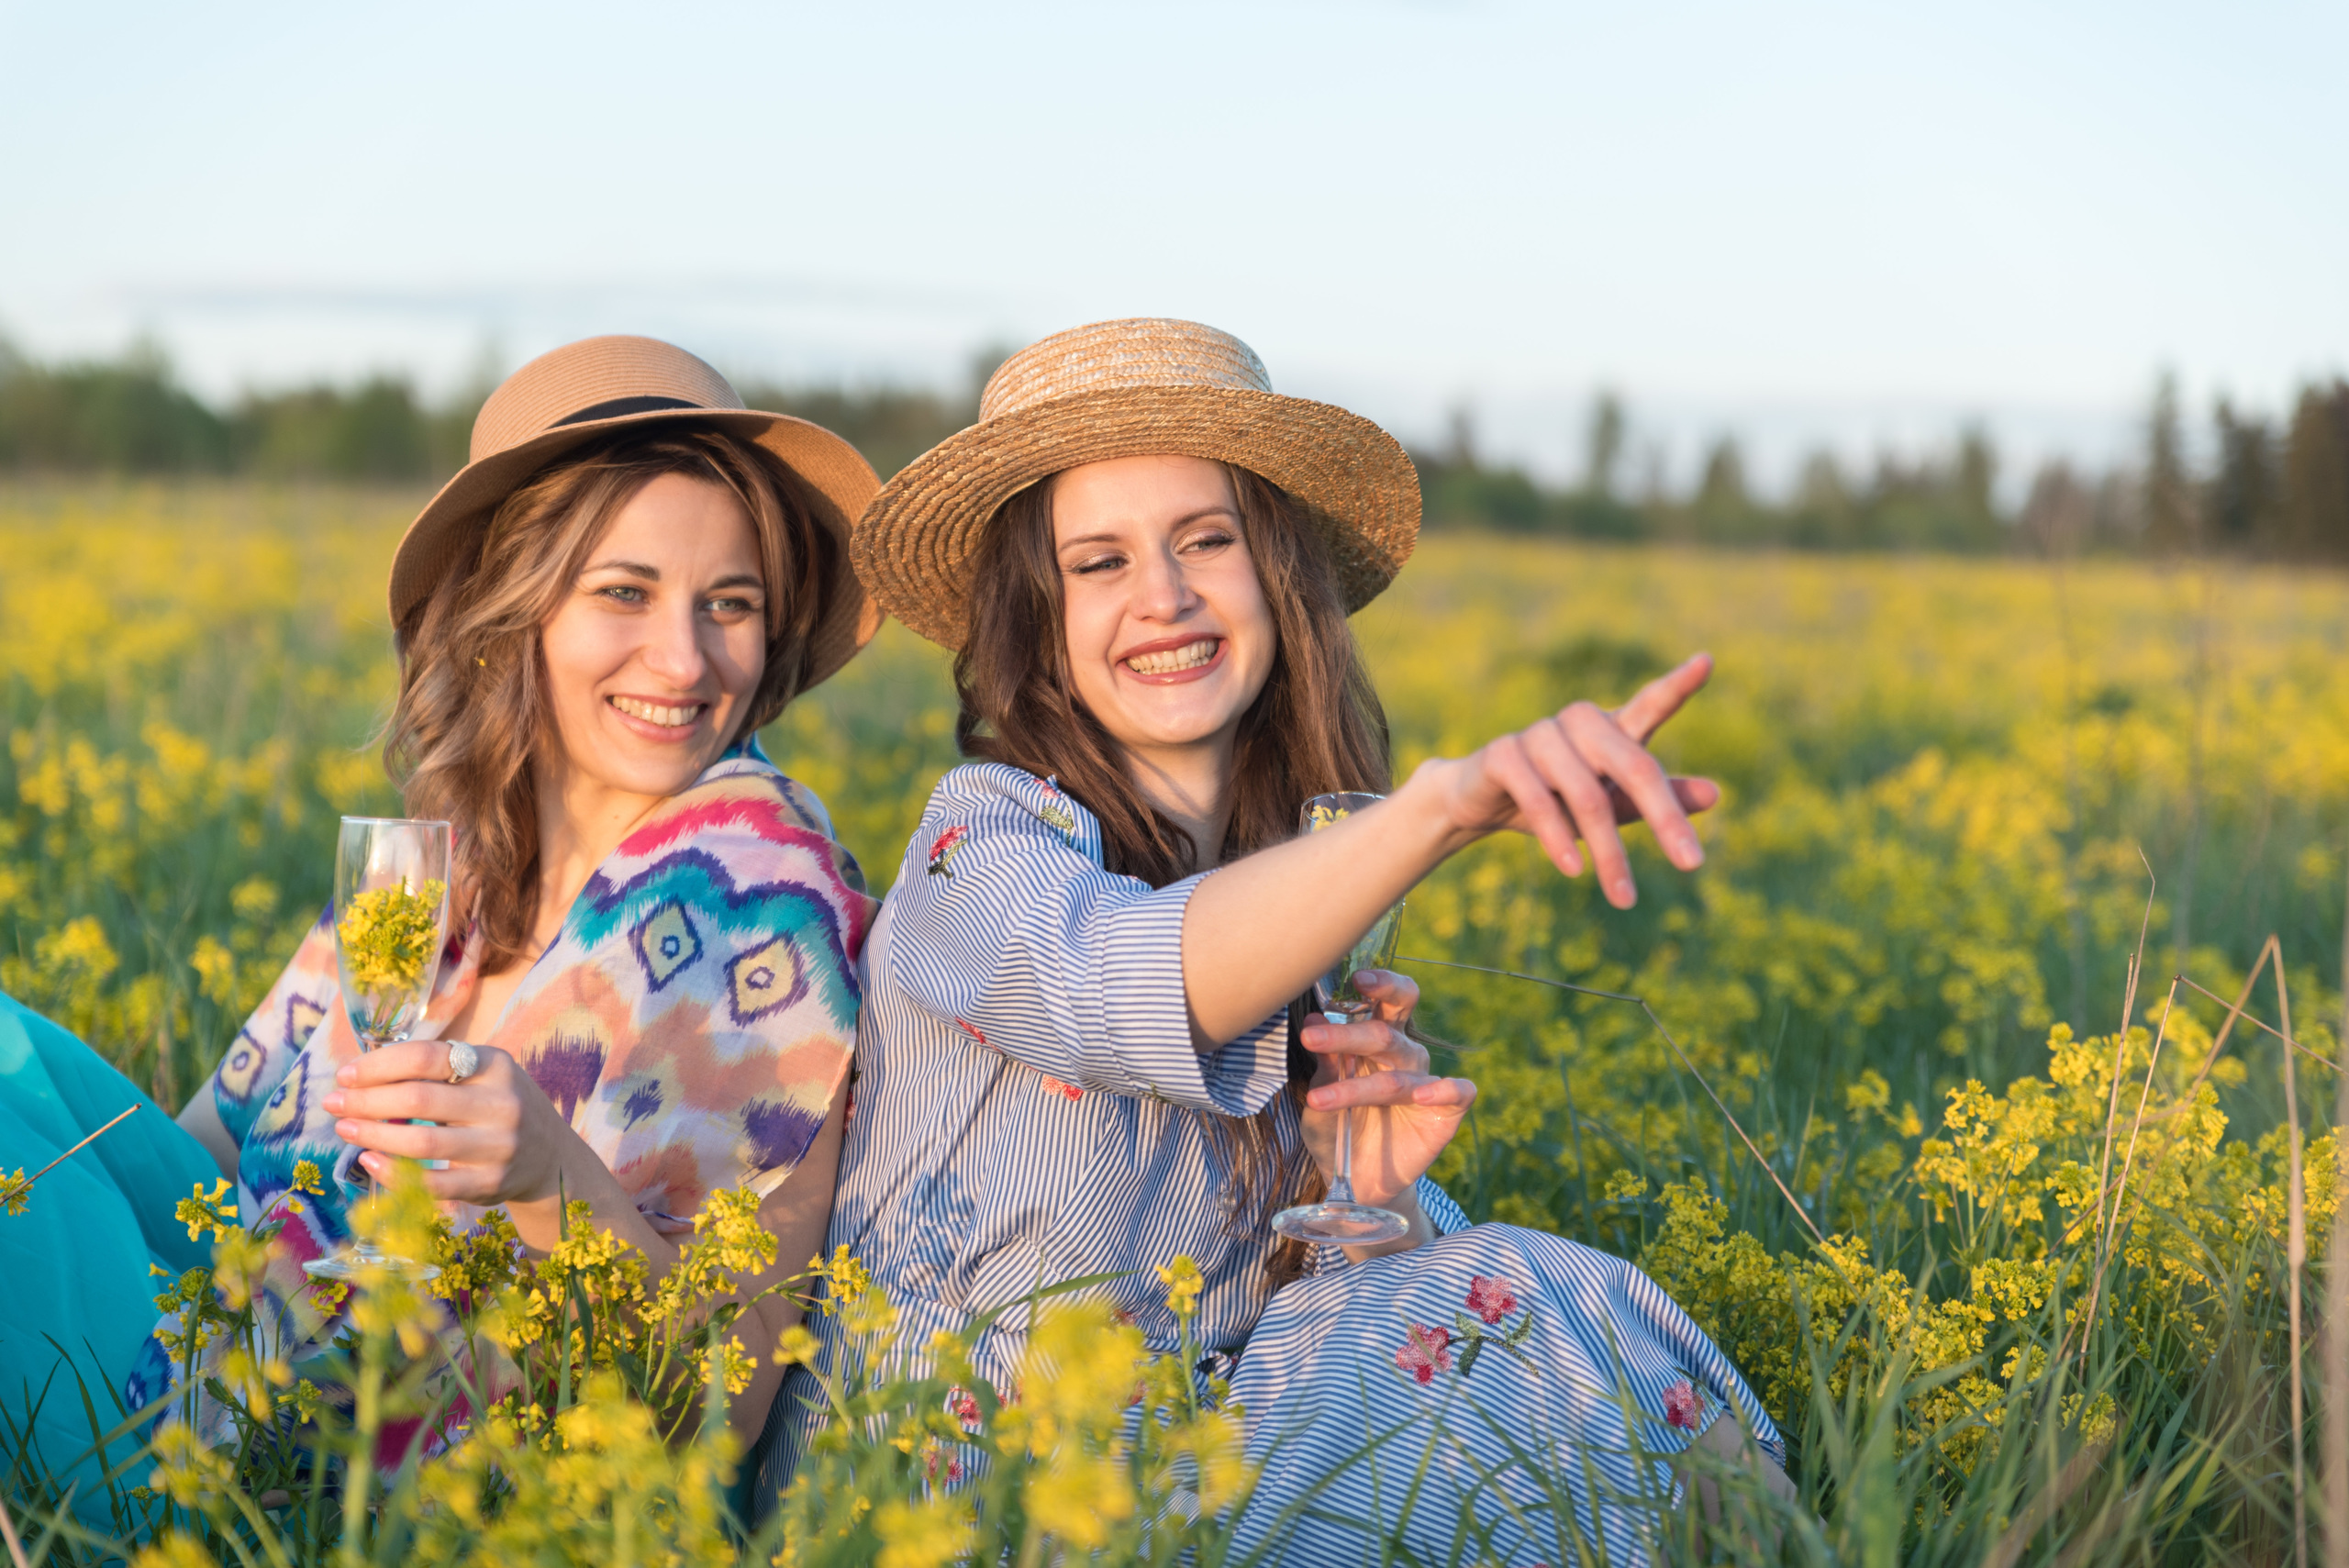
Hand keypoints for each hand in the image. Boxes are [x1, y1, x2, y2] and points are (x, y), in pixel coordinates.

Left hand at [320, 1040, 577, 1206]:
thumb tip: (362, 1077)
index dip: (378, 1065)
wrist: (549, 1156)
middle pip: (419, 1098)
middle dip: (366, 1100)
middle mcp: (501, 1103)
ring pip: (422, 1142)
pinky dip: (393, 1173)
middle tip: (334, 1103)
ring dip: (372, 1134)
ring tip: (345, 1129)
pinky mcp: (489, 1183)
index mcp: (495, 1065)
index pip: (426, 1057)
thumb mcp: (483, 1075)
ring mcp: (498, 1146)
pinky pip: (431, 1183)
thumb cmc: (496, 1107)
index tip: (345, 1075)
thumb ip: (436, 1072)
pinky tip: (370, 1160)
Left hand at [1295, 970, 1475, 1209]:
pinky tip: (1419, 1095)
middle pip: (1388, 1032)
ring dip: (1355, 1085)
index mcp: (1378, 1042)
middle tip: (1313, 1037)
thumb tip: (1314, 1020)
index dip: (1381, 985)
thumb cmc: (1338, 1129)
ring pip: (1399, 1073)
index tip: (1356, 979)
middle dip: (1351, 1032)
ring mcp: (1427, 1085)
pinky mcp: (1446, 1114)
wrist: (1355, 1183)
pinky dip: (1442, 1090)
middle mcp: (1405, 1057)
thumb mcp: (1321, 1095)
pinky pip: (1457, 1092)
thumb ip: (1324, 1062)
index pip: (1390, 1001)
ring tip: (1318, 1099)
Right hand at [1406, 652, 1719, 907]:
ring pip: (1588, 796)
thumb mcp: (1613, 802)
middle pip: (1634, 766)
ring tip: (1624, 897)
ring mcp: (1540, 735)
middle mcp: (1580, 723)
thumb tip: (1716, 794)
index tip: (1706, 663)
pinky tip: (1574, 870)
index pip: (1649, 703)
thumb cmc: (1557, 799)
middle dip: (1666, 818)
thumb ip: (1660, 798)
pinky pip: (1540, 801)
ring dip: (1608, 852)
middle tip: (1693, 865)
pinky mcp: (1504, 755)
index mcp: (1611, 729)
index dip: (1677, 685)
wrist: (1477, 802)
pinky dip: (1559, 840)